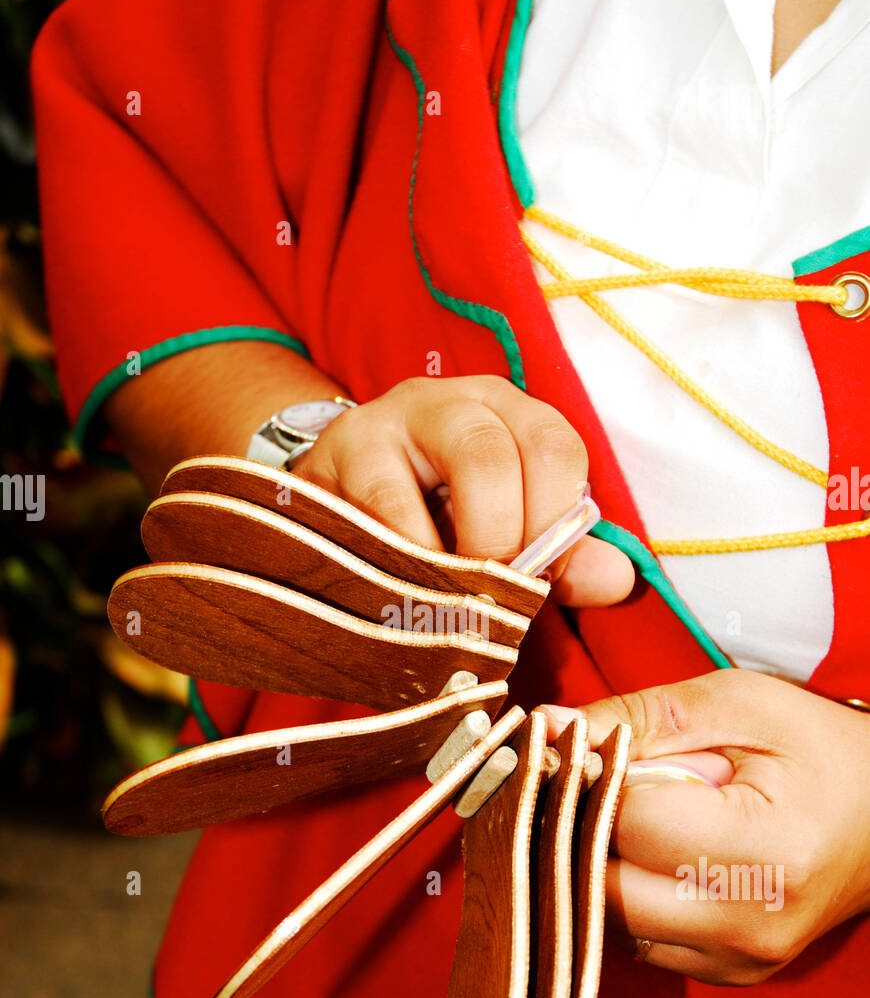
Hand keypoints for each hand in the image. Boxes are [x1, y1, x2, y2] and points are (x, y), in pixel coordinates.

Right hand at [293, 375, 633, 605]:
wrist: (335, 500)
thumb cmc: (431, 517)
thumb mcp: (501, 532)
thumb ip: (560, 558)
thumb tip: (617, 580)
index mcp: (511, 414)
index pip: (557, 449)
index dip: (555, 523)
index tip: (540, 580)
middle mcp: (458, 400)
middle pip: (502, 453)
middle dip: (504, 538)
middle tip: (491, 593)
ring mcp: (395, 416)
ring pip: (454, 463)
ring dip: (460, 549)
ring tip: (450, 596)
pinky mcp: (342, 448)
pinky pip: (384, 501)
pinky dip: (405, 555)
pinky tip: (402, 585)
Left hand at [544, 670, 869, 984]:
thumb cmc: (824, 750)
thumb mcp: (739, 704)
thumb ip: (638, 715)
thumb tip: (548, 726)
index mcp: (767, 853)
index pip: (627, 826)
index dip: (591, 780)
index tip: (577, 749)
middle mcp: (753, 925)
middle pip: (606, 889)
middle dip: (584, 830)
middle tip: (590, 782)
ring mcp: (742, 960)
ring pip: (611, 922)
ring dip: (599, 867)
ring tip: (629, 815)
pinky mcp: (730, 974)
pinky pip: (638, 941)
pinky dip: (627, 896)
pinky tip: (651, 854)